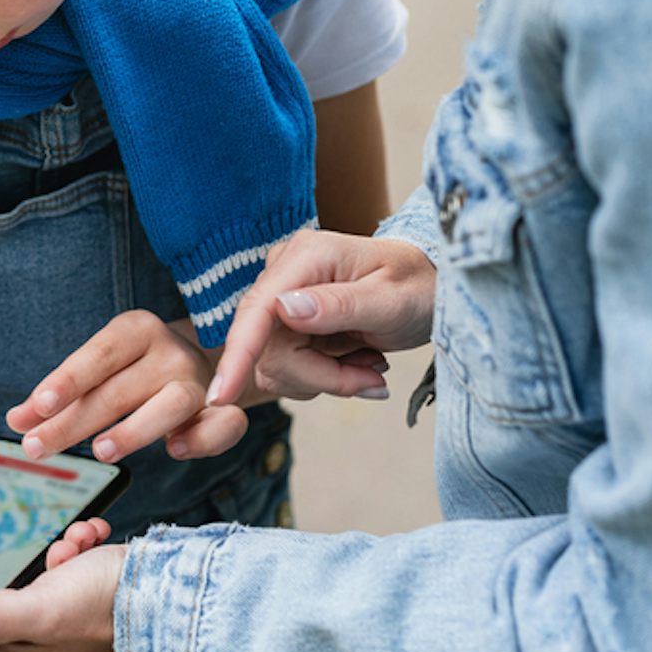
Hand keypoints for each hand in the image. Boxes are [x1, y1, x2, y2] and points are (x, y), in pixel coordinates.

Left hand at [5, 311, 248, 462]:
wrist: (200, 365)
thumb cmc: (133, 372)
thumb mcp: (94, 373)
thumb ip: (56, 397)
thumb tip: (16, 421)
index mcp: (136, 329)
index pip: (97, 355)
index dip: (66, 381)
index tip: (36, 407)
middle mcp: (170, 351)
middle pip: (119, 389)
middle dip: (73, 423)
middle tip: (36, 448)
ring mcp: (199, 381)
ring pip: (172, 404)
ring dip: (134, 430)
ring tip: (100, 452)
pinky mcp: (224, 410)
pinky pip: (224, 426)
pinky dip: (202, 440)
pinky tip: (174, 451)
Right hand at [208, 230, 437, 408]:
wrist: (431, 287)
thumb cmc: (420, 286)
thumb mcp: (391, 299)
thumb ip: (339, 304)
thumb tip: (284, 310)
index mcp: (306, 256)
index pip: (259, 309)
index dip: (238, 353)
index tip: (221, 396)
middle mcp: (285, 274)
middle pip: (269, 349)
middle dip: (321, 374)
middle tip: (373, 375)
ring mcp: (282, 300)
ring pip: (277, 365)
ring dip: (328, 377)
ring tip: (369, 362)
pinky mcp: (287, 324)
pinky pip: (289, 369)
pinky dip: (327, 376)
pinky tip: (357, 359)